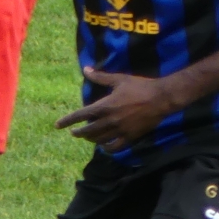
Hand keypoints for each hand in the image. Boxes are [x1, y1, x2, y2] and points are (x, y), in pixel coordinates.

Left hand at [56, 68, 177, 152]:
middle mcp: (110, 120)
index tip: (57, 125)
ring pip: (100, 140)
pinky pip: (115, 147)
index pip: (81, 115)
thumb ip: (100, 77)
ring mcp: (121, 130)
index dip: (68, 121)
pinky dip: (107, 149)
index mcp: (105, 106)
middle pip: (88, 131)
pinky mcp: (131, 137)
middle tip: (74, 133)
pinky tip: (104, 147)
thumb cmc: (139, 86)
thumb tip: (85, 69)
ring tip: (88, 138)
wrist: (161, 98)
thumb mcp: (119, 79)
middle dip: (79, 133)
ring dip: (91, 140)